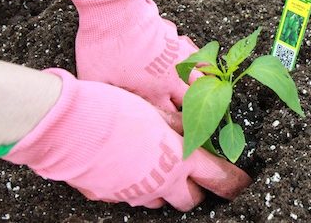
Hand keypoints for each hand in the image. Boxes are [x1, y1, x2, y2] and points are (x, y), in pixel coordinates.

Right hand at [4, 68, 250, 209]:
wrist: (69, 125)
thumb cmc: (115, 109)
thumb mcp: (156, 112)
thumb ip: (180, 126)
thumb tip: (197, 130)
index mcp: (180, 159)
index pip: (218, 178)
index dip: (233, 182)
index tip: (241, 183)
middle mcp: (161, 182)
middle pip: (190, 200)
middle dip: (195, 190)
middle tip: (192, 174)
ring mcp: (135, 194)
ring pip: (160, 202)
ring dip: (164, 189)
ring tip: (156, 166)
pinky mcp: (111, 197)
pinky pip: (131, 198)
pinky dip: (136, 187)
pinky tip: (127, 167)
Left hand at [71, 0, 198, 132]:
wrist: (114, 12)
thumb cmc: (102, 48)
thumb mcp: (97, 82)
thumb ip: (109, 101)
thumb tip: (112, 115)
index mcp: (154, 94)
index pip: (175, 120)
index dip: (178, 129)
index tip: (178, 134)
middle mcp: (172, 78)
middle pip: (193, 101)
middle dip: (193, 111)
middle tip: (192, 118)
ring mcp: (178, 57)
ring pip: (201, 77)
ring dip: (201, 87)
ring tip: (201, 94)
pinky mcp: (177, 39)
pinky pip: (197, 54)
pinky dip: (199, 62)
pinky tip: (196, 64)